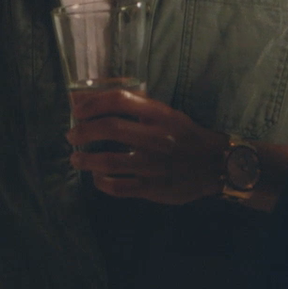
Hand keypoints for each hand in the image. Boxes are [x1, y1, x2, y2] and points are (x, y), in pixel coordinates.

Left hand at [66, 90, 226, 204]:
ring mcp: (154, 165)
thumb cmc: (185, 136)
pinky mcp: (153, 188)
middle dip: (83, 131)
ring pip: (109, 161)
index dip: (93, 103)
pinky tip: (96, 177)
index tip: (77, 110)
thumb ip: (136, 107)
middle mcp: (156, 138)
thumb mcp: (166, 114)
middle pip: (110, 129)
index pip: (121, 100)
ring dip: (86, 159)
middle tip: (72, 135)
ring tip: (76, 159)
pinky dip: (101, 182)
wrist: (215, 165)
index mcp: (160, 115)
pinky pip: (119, 187)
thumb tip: (93, 100)